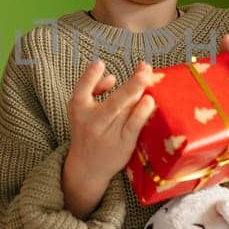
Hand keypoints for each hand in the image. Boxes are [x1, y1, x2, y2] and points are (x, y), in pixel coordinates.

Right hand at [62, 60, 156, 217]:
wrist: (86, 166)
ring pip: (126, 112)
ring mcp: (108, 135)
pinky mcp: (122, 145)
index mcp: (78, 109)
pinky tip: (150, 101)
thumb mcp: (80, 108)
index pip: (82, 90)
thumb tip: (113, 77)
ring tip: (148, 77)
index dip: (90, 76)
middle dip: (131, 85)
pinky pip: (134, 127)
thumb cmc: (87, 129)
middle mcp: (93, 122)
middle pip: (114, 102)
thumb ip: (92, 88)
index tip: (100, 62)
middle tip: (145, 69)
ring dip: (139, 94)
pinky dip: (142, 113)